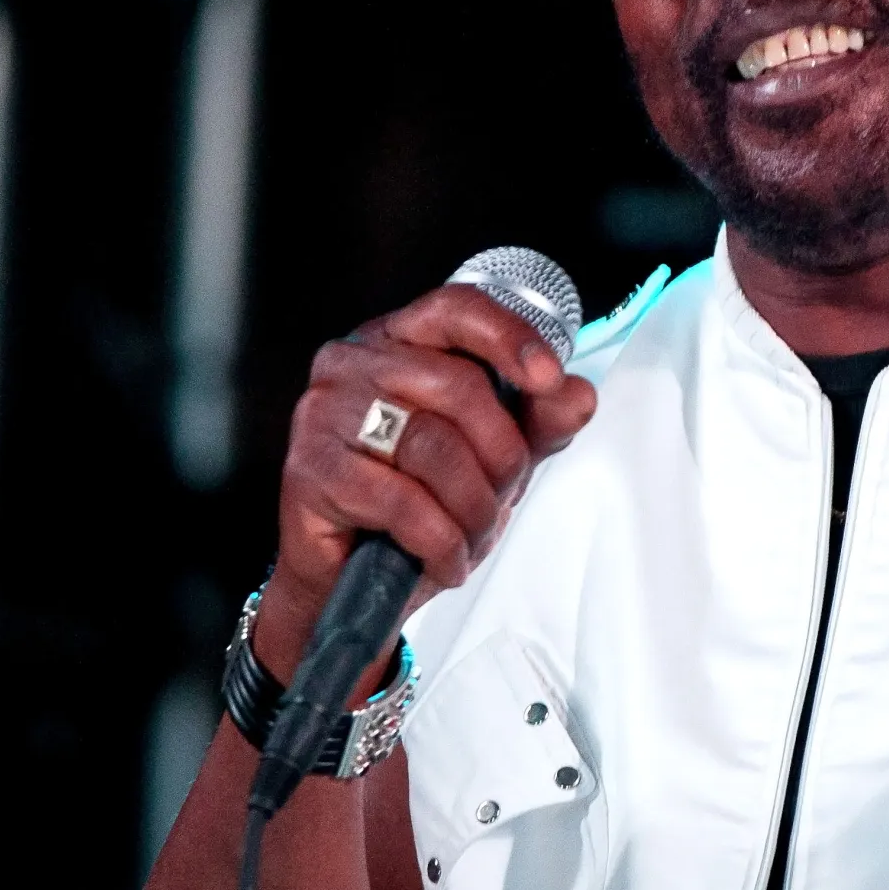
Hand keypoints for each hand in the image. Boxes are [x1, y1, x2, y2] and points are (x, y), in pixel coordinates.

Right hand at [255, 283, 597, 679]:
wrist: (351, 578)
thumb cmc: (416, 506)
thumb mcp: (491, 459)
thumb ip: (536, 422)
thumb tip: (577, 394)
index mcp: (401, 342)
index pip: (457, 311)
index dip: (509, 338)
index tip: (549, 378)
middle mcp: (355, 363)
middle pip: (460, 388)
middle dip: (501, 458)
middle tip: (501, 498)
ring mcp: (326, 411)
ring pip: (434, 448)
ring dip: (473, 508)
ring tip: (471, 535)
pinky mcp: (311, 468)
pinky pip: (403, 502)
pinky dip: (439, 542)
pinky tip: (443, 560)